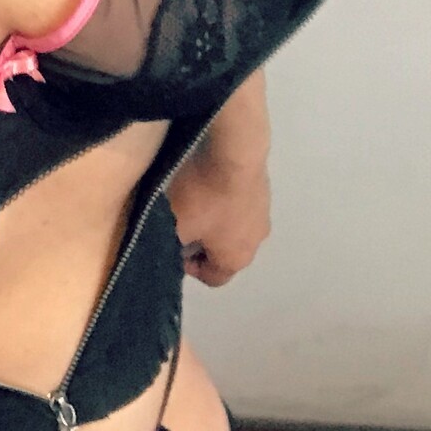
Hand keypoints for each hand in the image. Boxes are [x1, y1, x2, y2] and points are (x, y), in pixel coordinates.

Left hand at [166, 145, 270, 287]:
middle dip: (200, 241)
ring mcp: (263, 212)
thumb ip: (168, 243)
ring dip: (213, 217)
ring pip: (232, 225)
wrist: (235, 151)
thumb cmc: (203, 196)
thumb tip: (166, 246)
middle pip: (224, 251)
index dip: (189, 268)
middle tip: (181, 222)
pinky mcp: (263, 187)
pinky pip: (239, 202)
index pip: (213, 278)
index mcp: (236, 259)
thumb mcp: (174, 225)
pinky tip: (208, 180)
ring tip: (193, 198)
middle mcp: (256, 241)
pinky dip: (224, 197)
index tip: (174, 246)